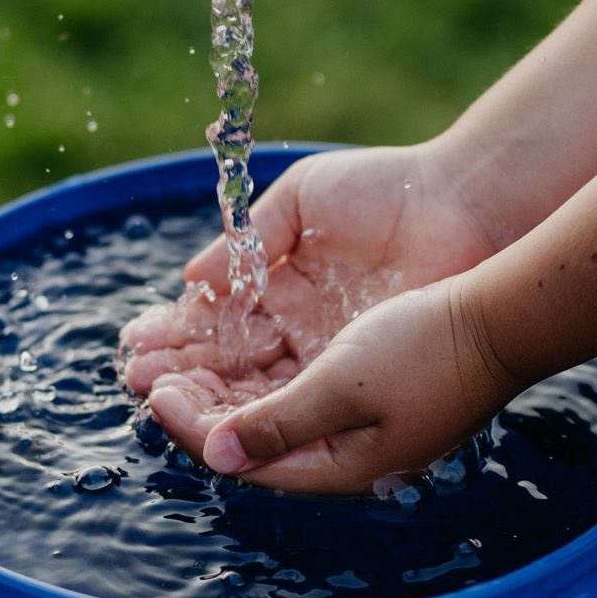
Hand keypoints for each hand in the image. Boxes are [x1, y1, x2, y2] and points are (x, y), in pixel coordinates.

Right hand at [118, 143, 499, 399]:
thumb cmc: (388, 189)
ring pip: (259, 388)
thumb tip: (191, 278)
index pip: (220, 322)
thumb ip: (247, 239)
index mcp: (286, 286)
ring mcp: (334, 355)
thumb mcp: (303, 201)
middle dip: (181, 372)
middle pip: (231, 363)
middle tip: (135, 378)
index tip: (136, 343)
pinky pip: (302, 400)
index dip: (178, 334)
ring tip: (157, 396)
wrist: (460, 204)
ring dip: (207, 396)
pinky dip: (258, 408)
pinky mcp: (363, 373)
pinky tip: (215, 408)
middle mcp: (305, 329)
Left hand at [148, 277, 525, 493]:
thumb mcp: (343, 385)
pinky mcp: (375, 397)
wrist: (501, 318)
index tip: (158, 385)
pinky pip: (301, 393)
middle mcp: (348, 456)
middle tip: (155, 372)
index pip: (244, 458)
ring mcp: (364, 428)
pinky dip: (263, 376)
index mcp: (340, 466)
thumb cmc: (427, 349)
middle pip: (254, 442)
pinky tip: (243, 350)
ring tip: (186, 359)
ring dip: (227, 390)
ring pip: (275, 415)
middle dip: (201, 409)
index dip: (193, 424)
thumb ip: (278, 422)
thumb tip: (214, 456)